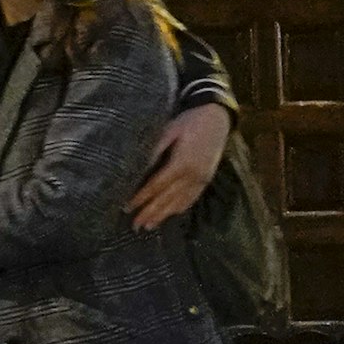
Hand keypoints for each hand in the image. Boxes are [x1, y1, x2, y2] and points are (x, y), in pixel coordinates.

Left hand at [132, 103, 232, 229]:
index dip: (141, 197)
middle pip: (167, 198)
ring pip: (180, 202)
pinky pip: (192, 198)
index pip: (156, 185)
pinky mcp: (207, 179)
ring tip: (148, 226)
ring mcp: (202, 179)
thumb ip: (154, 150)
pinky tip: (171, 214)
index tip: (127, 207)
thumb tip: (137, 167)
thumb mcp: (168, 131)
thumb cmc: (188, 121)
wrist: (216, 117)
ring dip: (164, 215)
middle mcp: (193, 175)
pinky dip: (180, 207)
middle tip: (134, 226)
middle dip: (150, 213)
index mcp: (181, 163)